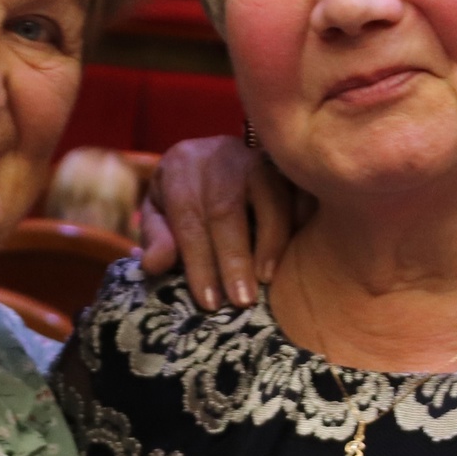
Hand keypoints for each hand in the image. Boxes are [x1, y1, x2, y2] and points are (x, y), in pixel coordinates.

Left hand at [138, 134, 303, 310]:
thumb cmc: (185, 194)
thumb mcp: (161, 211)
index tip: (209, 301)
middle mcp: (219, 154)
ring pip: (268, 194)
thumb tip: (154, 264)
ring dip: (271, 240)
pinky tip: (300, 250)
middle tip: (241, 300)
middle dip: (234, 258)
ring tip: (268, 279)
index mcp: (180, 165)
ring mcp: (258, 154)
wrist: (216, 156)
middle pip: (226, 208)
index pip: (188, 218)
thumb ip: (157, 237)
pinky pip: (301, 188)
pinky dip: (302, 219)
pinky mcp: (289, 160)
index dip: (199, 261)